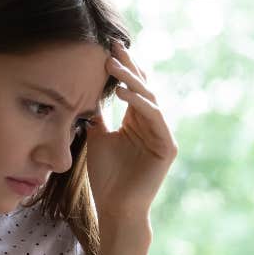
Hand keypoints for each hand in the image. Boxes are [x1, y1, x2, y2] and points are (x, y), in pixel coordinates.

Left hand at [84, 39, 177, 221]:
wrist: (115, 208)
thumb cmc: (106, 178)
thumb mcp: (97, 138)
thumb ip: (97, 116)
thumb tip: (86, 94)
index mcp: (137, 121)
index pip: (131, 87)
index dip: (122, 67)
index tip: (106, 46)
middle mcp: (152, 124)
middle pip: (142, 87)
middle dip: (128, 66)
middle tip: (113, 47)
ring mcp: (162, 134)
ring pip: (149, 99)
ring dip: (131, 80)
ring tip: (112, 66)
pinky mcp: (168, 147)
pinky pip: (155, 117)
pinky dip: (140, 103)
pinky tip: (123, 92)